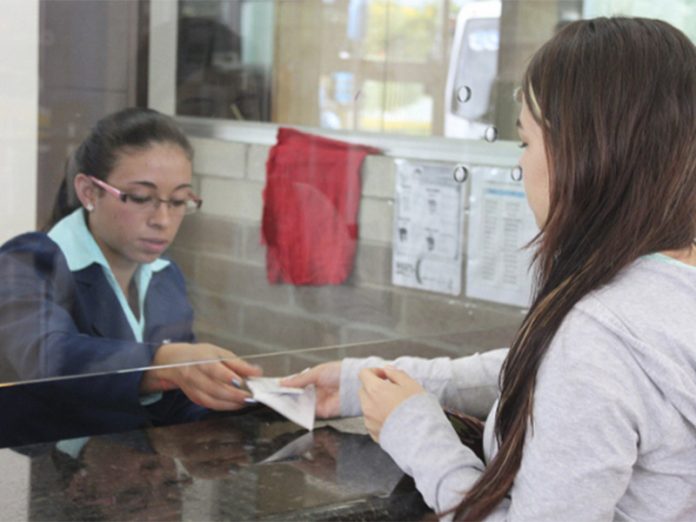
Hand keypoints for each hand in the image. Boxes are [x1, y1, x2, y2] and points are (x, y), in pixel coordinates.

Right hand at [141, 343, 262, 409]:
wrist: (176, 362)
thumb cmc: (201, 355)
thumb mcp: (220, 353)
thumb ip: (238, 364)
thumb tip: (256, 372)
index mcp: (201, 360)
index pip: (214, 370)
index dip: (227, 377)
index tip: (241, 382)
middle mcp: (194, 375)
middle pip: (214, 389)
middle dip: (234, 395)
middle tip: (250, 396)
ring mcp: (192, 389)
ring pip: (212, 400)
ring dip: (231, 403)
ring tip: (247, 401)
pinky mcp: (194, 398)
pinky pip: (210, 405)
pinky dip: (225, 406)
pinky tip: (236, 404)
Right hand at [280, 361, 340, 417]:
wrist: (353, 383)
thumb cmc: (339, 372)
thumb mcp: (316, 372)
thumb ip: (299, 379)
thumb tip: (283, 382)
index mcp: (314, 379)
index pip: (297, 384)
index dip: (286, 386)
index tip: (275, 387)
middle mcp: (315, 391)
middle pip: (296, 396)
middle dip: (286, 395)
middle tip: (274, 395)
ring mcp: (318, 402)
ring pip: (300, 405)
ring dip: (290, 404)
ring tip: (278, 401)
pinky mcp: (321, 412)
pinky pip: (307, 413)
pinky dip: (298, 412)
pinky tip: (290, 408)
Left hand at [359, 366, 424, 442]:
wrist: (421, 438)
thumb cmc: (418, 409)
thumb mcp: (411, 385)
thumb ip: (396, 374)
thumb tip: (387, 369)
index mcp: (375, 390)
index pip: (364, 373)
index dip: (375, 371)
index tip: (386, 375)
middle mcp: (368, 405)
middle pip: (364, 389)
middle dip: (375, 387)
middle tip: (392, 390)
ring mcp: (369, 421)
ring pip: (367, 405)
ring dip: (376, 402)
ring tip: (395, 407)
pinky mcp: (373, 433)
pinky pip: (371, 420)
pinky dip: (379, 417)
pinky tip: (394, 419)